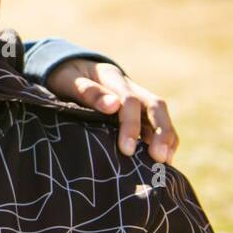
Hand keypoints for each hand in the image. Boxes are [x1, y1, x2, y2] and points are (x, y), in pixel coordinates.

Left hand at [45, 59, 178, 163]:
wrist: (71, 68)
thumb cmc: (66, 78)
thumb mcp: (68, 80)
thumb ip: (87, 91)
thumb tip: (113, 105)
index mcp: (112, 78)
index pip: (129, 101)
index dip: (131, 125)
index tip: (127, 150)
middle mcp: (131, 87)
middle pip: (156, 106)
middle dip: (161, 132)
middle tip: (158, 158)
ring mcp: (137, 98)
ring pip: (160, 116)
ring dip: (167, 138)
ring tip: (165, 163)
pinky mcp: (138, 110)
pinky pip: (157, 124)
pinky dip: (165, 140)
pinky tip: (163, 160)